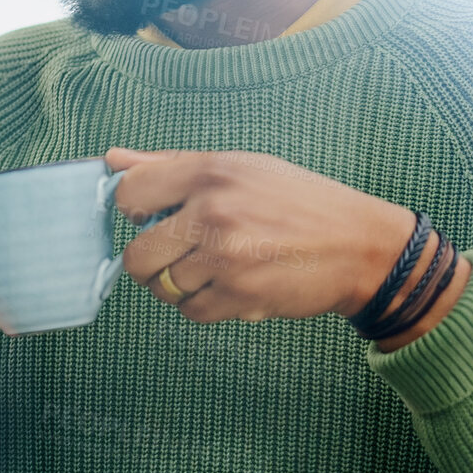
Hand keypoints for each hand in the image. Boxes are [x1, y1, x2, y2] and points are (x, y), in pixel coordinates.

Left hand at [106, 147, 465, 342]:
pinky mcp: (239, 295)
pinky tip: (229, 288)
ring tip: (210, 271)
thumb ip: (170, 165)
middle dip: (150, 261)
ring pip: (162, 287)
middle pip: (137, 254)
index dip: (134, 210)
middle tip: (178, 255)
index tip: (153, 217)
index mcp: (210, 172)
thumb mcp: (240, 167)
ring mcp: (224, 257)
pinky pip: (191, 312)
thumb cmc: (298, 202)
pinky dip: (203, 306)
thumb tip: (111, 161)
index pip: (129, 193)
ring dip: (179, 286)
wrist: (361, 246)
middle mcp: (212, 211)